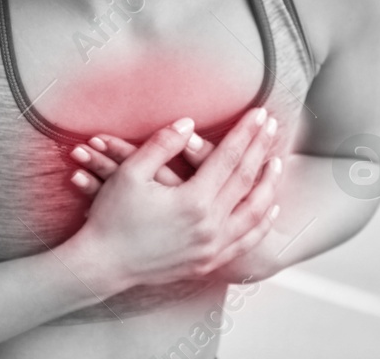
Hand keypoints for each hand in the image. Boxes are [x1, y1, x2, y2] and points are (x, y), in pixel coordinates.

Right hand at [65, 108, 284, 289]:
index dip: (245, 132)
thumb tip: (189, 123)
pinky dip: (261, 223)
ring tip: (277, 163)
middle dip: (261, 149)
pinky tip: (269, 209)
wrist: (102, 265)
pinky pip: (245, 241)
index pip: (228, 157)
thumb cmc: (111, 218)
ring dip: (269, 186)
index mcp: (192, 201)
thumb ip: (162, 144)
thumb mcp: (130, 173)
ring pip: (254, 213)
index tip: (259, 114)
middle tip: (274, 126)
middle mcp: (209, 226)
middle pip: (246, 180)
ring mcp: (211, 247)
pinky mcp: (208, 262)